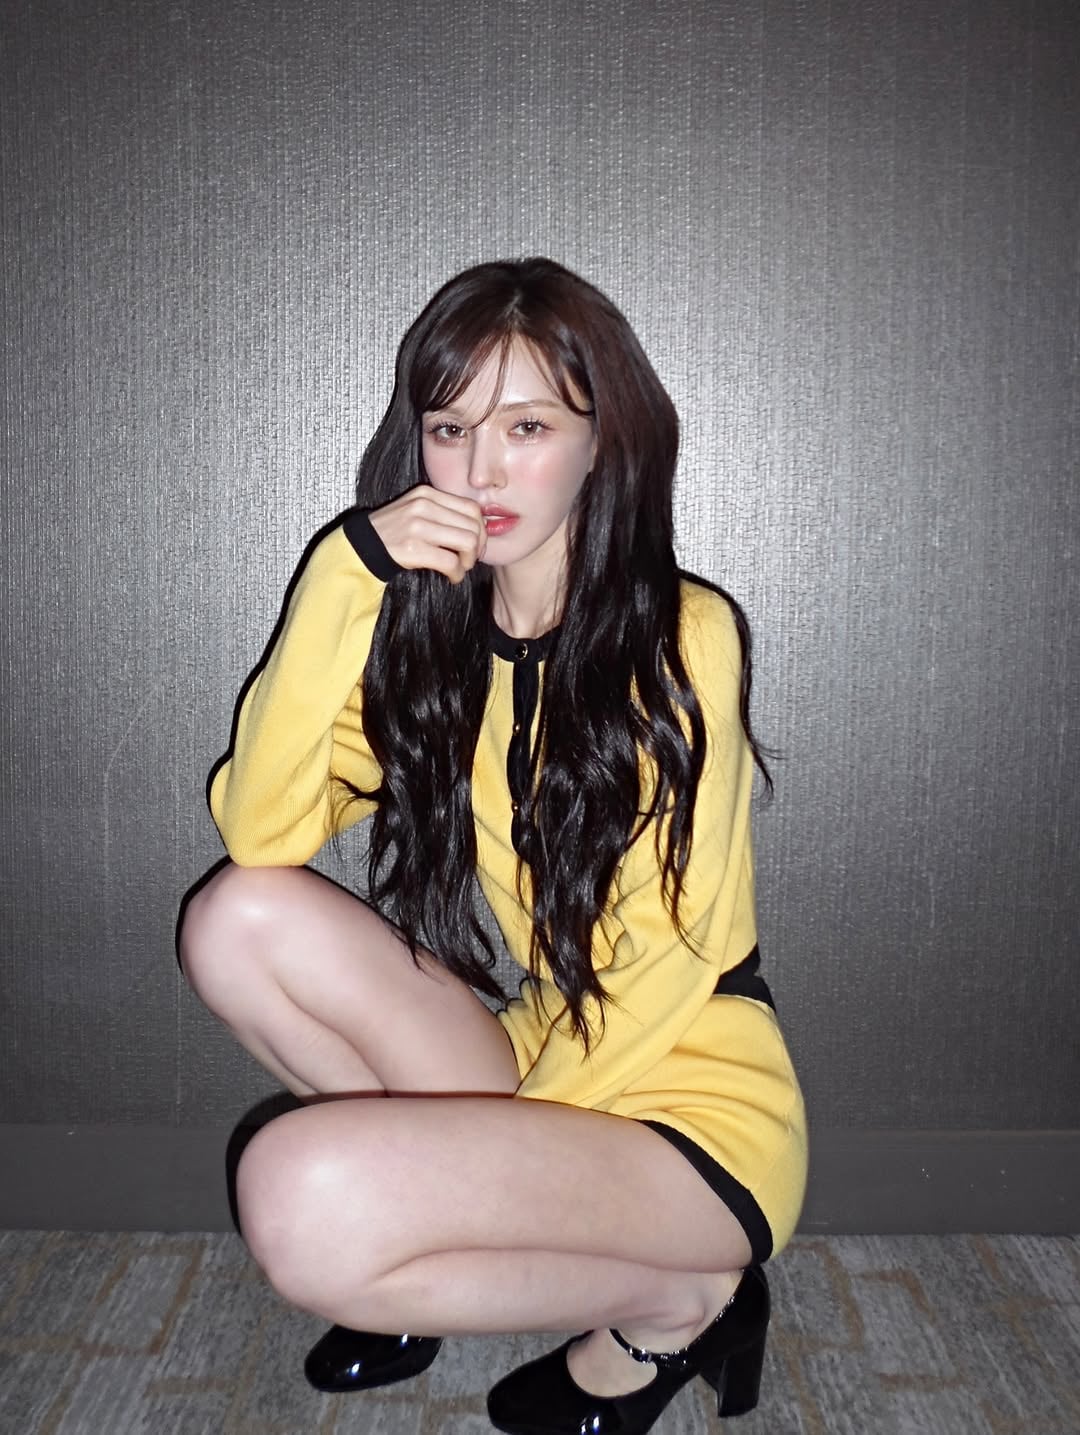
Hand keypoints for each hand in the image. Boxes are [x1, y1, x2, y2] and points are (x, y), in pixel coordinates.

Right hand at [368, 486, 485, 583]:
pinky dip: (457, 574)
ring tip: (460, 568)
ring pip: (467, 543)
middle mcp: (424, 506)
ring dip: (468, 561)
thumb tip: (479, 528)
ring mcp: (418, 526)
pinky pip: (451, 562)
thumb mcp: (417, 509)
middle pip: (473, 527)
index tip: (476, 544)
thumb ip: (444, 512)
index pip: (472, 508)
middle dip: (477, 548)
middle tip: (469, 560)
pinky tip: (452, 577)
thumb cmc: (395, 531)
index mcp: (427, 494)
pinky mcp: (413, 549)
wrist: (363, 545)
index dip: (481, 529)